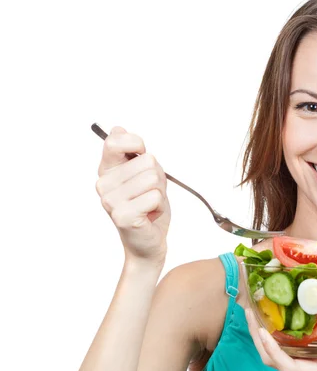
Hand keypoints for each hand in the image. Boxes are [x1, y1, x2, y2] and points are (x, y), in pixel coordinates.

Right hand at [96, 126, 170, 264]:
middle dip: (157, 177)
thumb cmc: (147, 207)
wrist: (148, 242)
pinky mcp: (122, 215)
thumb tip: (118, 129)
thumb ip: (135, 153)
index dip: (136, 144)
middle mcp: (103, 184)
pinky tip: (149, 214)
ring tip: (149, 204)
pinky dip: (159, 205)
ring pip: (153, 178)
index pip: (115, 141)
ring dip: (159, 192)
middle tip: (149, 193)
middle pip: (147, 161)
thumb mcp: (145, 174)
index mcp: (107, 170)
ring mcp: (110, 200)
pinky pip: (155, 196)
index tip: (140, 156)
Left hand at [246, 309, 316, 370]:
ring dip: (264, 340)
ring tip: (258, 314)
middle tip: (250, 312)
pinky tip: (279, 325)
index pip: (287, 367)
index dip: (271, 351)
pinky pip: (289, 357)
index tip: (261, 331)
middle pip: (274, 361)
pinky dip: (277, 342)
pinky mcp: (316, 369)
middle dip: (258, 339)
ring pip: (278, 360)